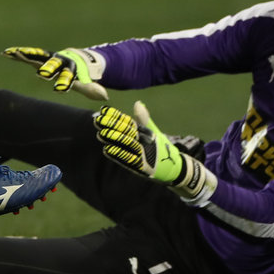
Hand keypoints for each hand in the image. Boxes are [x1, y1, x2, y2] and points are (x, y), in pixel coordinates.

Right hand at [2, 46, 107, 100]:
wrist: (78, 59)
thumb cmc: (81, 76)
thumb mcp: (88, 83)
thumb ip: (93, 90)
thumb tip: (105, 97)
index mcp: (71, 69)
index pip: (68, 77)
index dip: (65, 83)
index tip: (60, 90)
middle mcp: (59, 61)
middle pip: (53, 65)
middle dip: (48, 69)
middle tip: (41, 74)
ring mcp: (49, 58)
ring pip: (38, 56)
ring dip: (27, 55)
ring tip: (15, 53)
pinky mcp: (40, 57)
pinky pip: (28, 55)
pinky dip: (18, 54)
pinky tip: (6, 53)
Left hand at [92, 102, 215, 203]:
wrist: (176, 169)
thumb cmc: (162, 149)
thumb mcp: (154, 133)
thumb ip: (144, 120)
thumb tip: (137, 103)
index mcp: (147, 133)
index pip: (129, 122)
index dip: (116, 115)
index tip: (104, 110)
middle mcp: (146, 142)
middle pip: (126, 132)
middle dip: (111, 125)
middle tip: (97, 120)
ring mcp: (144, 155)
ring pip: (126, 145)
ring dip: (113, 139)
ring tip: (100, 133)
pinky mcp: (143, 168)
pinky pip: (129, 160)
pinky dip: (118, 155)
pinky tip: (107, 149)